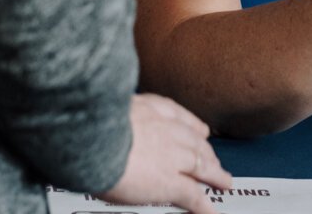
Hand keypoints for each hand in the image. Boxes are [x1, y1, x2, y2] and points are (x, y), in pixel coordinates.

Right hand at [100, 94, 232, 213]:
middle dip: (207, 152)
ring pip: (201, 165)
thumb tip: (104, 117)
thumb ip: (115, 114)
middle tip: (215, 160)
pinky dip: (204, 205)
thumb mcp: (105, 108)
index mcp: (149, 108)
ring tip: (223, 181)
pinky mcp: (171, 182)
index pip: (179, 116)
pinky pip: (193, 196)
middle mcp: (166, 129)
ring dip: (214, 174)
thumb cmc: (88, 124)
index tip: (200, 130)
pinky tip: (211, 211)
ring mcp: (172, 156)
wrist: (92, 138)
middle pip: (195, 141)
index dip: (192, 126)